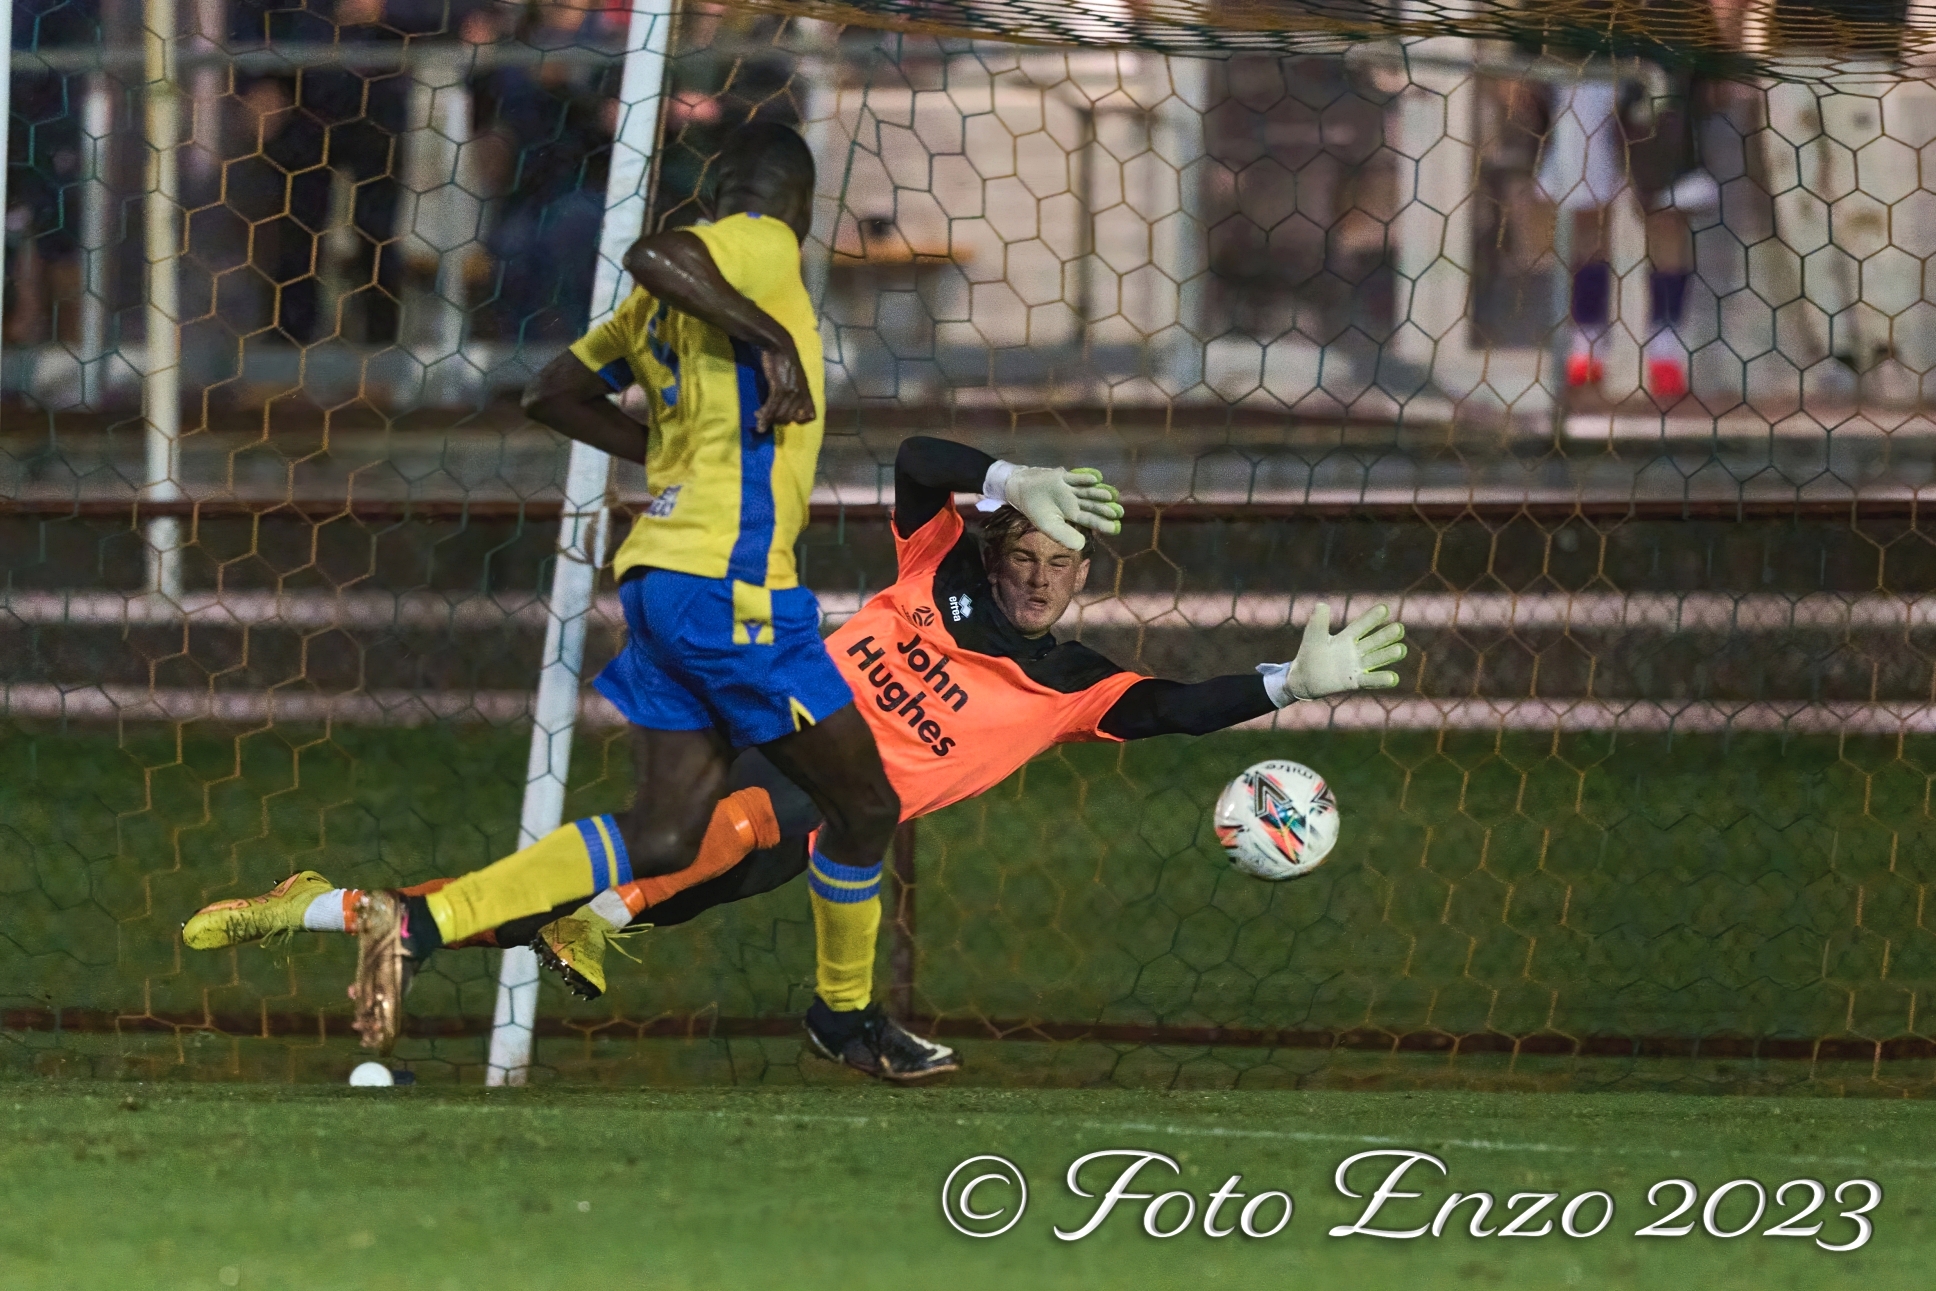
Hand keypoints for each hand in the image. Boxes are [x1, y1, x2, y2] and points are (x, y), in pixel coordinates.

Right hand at [758, 346, 815, 432]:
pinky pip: (772, 406)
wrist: (780, 347)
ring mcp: (791, 391)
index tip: (788, 420)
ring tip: (759, 417)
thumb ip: (795, 392)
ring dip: (768, 418)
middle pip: (790, 418)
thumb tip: (786, 406)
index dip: (800, 420)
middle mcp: (801, 394)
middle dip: (777, 421)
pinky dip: (765, 414)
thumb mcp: (796, 379)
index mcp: (807, 392)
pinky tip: (759, 415)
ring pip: (780, 414)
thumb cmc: (786, 361)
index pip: (811, 415)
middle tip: (766, 419)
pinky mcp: (779, 388)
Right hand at [992, 465, 1124, 549]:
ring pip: (1087, 492)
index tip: (1116, 527)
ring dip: (1098, 494)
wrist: (1021, 491)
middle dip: (1105, 508)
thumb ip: (1064, 536)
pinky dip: (1084, 478)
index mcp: (1072, 514)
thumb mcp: (1049, 527)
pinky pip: (1075, 478)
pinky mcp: (1063, 477)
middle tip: (1120, 512)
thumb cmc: (1036, 510)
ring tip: (1110, 496)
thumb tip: (1082, 545)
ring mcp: (1070, 489)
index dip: (1103, 523)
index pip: (1090, 520)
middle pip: (1092, 505)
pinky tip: (1096, 480)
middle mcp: (1075, 501)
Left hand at [1258, 603, 1406, 705]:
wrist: (1303, 678)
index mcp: (1346, 637)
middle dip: (1386, 636)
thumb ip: (1318, 622)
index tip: (1384, 608)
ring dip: (1388, 655)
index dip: (1371, 618)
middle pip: (1373, 642)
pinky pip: (1370, 680)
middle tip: (1399, 628)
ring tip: (1401, 649)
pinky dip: (1381, 679)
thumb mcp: (1313, 637)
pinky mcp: (1354, 682)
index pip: (1361, 626)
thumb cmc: (1309, 654)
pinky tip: (1394, 678)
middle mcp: (1355, 651)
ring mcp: (1356, 666)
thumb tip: (1322, 605)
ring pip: (1375, 659)